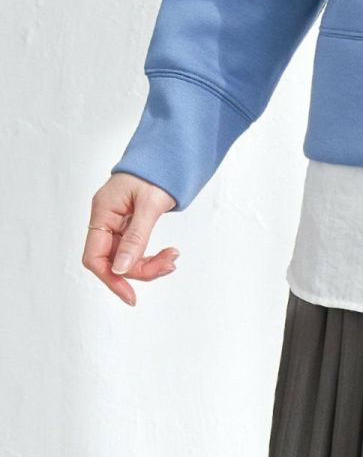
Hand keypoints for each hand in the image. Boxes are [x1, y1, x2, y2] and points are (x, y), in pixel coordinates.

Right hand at [82, 174, 178, 305]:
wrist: (165, 160)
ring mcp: (115, 226)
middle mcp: (105, 220)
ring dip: (151, 265)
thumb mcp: (149, 206)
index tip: (131, 296)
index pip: (95, 257)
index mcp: (102, 212)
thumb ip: (135, 238)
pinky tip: (169, 254)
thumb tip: (122, 269)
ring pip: (127, 260)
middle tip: (170, 264)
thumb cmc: (155, 174)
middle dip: (142, 270)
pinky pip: (135, 252)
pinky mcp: (127, 229)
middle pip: (114, 262)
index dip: (111, 279)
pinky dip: (152, 257)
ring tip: (173, 256)